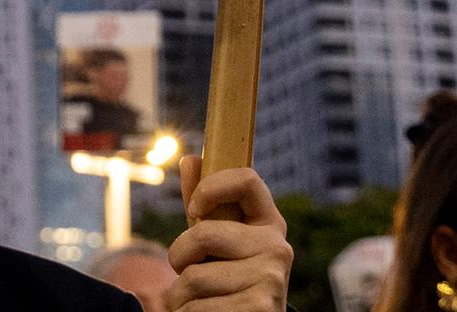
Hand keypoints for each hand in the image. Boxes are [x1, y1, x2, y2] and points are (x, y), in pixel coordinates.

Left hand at [164, 156, 292, 311]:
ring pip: (193, 278)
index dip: (212, 186)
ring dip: (180, 295)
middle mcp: (277, 248)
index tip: (194, 207)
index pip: (247, 180)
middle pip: (203, 234)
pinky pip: (197, 309)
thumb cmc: (229, 279)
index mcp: (268, 223)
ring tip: (199, 301)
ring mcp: (272, 280)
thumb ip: (203, 205)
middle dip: (179, 258)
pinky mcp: (261, 309)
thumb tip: (190, 159)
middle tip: (187, 272)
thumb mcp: (218, 241)